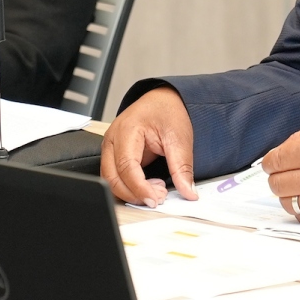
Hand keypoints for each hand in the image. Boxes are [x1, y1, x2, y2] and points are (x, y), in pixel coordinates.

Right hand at [100, 86, 196, 206]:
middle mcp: (113, 138)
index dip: (139, 188)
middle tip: (158, 199)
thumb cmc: (168, 111)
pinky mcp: (115, 153)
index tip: (155, 200)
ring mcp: (111, 146)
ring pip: (110, 179)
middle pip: (112, 176)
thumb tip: (188, 191)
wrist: (164, 99)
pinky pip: (116, 176)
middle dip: (134, 193)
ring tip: (157, 191)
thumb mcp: (180, 137)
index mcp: (126, 129)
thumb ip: (182, 167)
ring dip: (131, 191)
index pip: (126, 167)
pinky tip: (149, 185)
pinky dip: (130, 186)